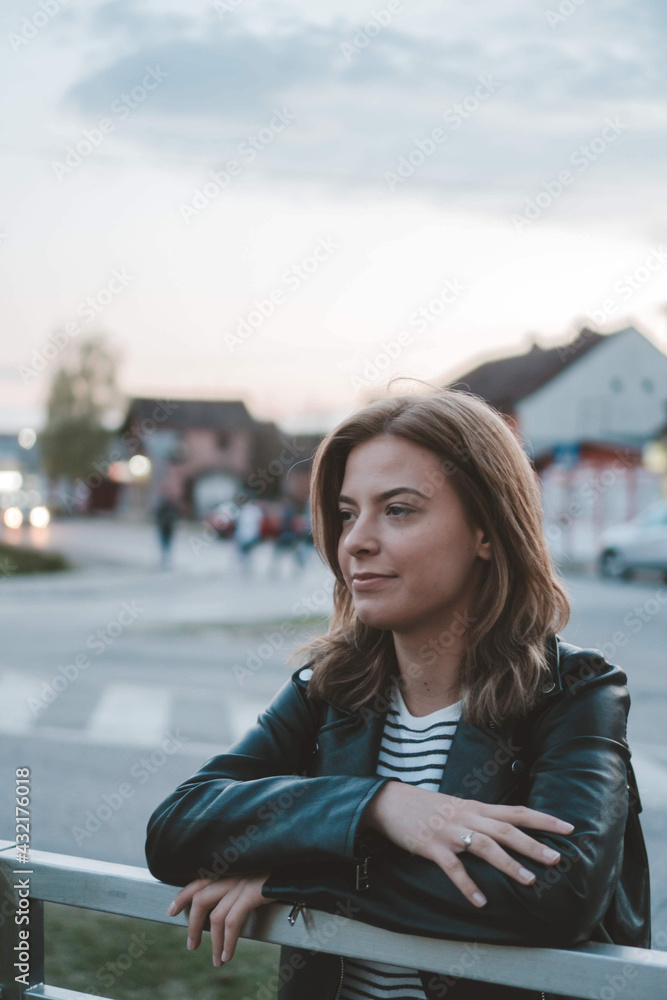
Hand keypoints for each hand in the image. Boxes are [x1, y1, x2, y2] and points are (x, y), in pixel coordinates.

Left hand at [167, 871, 273, 966]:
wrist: (301, 858)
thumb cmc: (282, 864)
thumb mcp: (257, 868)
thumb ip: (242, 878)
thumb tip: (230, 900)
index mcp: (230, 864)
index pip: (198, 879)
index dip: (183, 895)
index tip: (171, 909)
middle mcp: (232, 870)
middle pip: (200, 899)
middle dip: (192, 925)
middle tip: (191, 944)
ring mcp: (241, 880)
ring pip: (215, 916)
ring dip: (213, 942)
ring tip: (216, 959)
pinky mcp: (252, 891)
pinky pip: (232, 922)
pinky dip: (228, 942)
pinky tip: (227, 955)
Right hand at [362, 781, 574, 907]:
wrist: (390, 803)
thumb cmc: (427, 807)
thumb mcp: (458, 807)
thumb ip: (481, 818)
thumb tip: (508, 831)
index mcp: (476, 808)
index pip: (517, 811)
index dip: (543, 819)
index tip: (569, 828)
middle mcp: (467, 817)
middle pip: (506, 829)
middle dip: (533, 843)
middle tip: (557, 857)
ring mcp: (450, 831)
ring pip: (485, 846)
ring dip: (508, 863)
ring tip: (529, 880)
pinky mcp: (432, 847)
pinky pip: (453, 867)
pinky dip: (467, 885)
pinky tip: (481, 902)